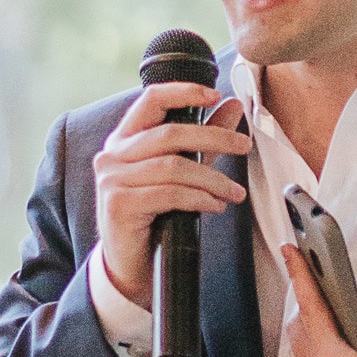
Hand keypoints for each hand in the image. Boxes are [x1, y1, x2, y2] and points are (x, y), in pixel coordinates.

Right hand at [92, 85, 248, 308]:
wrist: (129, 264)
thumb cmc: (153, 216)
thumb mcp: (180, 171)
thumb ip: (202, 139)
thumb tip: (232, 105)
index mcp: (124, 139)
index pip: (151, 99)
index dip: (185, 91)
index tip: (216, 94)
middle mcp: (112, 154)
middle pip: (170, 134)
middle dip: (214, 137)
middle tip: (243, 146)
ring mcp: (112, 180)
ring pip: (174, 167)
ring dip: (213, 179)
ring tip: (234, 192)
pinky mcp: (119, 204)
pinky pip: (169, 194)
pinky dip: (199, 199)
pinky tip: (215, 206)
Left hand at [279, 248, 356, 356]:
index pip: (311, 308)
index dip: (300, 275)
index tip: (291, 252)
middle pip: (299, 327)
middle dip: (305, 300)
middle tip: (316, 279)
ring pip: (298, 350)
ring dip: (307, 327)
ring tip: (327, 312)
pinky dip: (310, 351)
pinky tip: (333, 351)